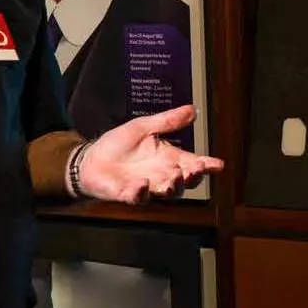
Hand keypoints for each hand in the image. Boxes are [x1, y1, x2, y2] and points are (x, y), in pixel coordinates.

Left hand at [76, 105, 222, 204]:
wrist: (90, 159)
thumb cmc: (117, 145)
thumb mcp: (143, 127)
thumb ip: (167, 121)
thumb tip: (192, 109)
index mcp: (168, 159)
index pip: (192, 163)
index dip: (206, 165)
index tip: (217, 165)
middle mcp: (161, 175)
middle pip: (185, 182)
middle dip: (192, 177)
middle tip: (195, 170)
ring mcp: (146, 187)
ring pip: (166, 193)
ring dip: (173, 186)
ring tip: (175, 177)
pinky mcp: (127, 195)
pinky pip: (138, 198)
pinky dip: (141, 192)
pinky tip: (142, 183)